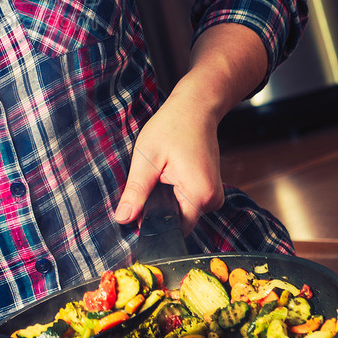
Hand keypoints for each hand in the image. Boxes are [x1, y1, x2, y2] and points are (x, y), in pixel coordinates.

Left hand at [113, 92, 222, 234]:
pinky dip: (174, 193)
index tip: (138, 209)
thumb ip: (136, 192)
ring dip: (166, 200)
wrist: (195, 107)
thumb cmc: (172, 127)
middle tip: (150, 181)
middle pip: (177, 222)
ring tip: (161, 174)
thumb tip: (123, 219)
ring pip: (182, 212)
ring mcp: (213, 195)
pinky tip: (169, 174)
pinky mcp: (210, 190)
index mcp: (199, 196)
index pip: (172, 230)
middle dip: (158, 209)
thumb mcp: (146, 159)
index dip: (151, 224)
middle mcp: (212, 200)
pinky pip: (188, 202)